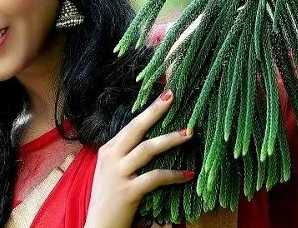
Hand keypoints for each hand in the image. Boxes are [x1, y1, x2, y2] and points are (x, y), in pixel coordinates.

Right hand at [84, 90, 193, 227]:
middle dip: (155, 111)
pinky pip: (155, 178)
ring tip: (190, 133)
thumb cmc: (109, 200)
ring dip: (171, 139)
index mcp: (108, 150)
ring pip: (148, 149)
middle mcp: (111, 158)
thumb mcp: (112, 172)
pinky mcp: (128, 192)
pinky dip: (173, 175)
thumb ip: (125, 156)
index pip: (131, 125)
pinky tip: (188, 174)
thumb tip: (151, 140)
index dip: (149, 110)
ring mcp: (118, 174)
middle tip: (173, 96)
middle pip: (136, 128)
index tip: (165, 96)